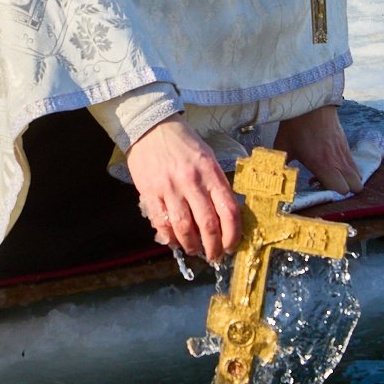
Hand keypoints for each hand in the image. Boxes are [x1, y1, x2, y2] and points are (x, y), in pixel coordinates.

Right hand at [126, 116, 240, 262]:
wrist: (151, 127)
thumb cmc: (183, 142)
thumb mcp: (208, 157)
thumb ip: (216, 184)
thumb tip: (225, 215)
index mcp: (211, 172)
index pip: (229, 211)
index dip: (233, 235)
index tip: (231, 246)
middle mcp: (192, 181)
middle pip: (208, 225)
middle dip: (213, 247)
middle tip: (214, 256)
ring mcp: (170, 188)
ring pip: (184, 228)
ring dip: (191, 245)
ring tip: (194, 250)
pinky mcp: (150, 192)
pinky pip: (161, 222)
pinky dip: (169, 237)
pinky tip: (174, 241)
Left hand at [274, 105, 364, 195]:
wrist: (311, 102)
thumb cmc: (296, 125)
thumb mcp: (283, 146)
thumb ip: (280, 164)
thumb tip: (272, 175)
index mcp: (323, 164)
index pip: (341, 190)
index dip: (332, 194)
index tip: (316, 185)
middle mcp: (338, 161)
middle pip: (356, 187)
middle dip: (345, 190)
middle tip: (326, 182)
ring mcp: (345, 152)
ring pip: (358, 175)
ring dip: (347, 179)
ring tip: (329, 172)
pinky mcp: (347, 144)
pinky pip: (354, 163)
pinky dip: (347, 168)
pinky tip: (331, 161)